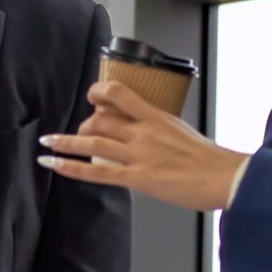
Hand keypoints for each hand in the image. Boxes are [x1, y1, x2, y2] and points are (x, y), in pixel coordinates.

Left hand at [37, 82, 249, 211]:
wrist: (225, 177)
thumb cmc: (209, 159)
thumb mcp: (181, 131)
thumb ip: (159, 129)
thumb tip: (144, 132)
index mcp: (156, 116)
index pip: (119, 93)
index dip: (98, 93)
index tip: (92, 97)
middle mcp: (143, 132)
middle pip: (100, 120)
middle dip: (83, 126)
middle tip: (78, 134)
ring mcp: (139, 154)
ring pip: (92, 143)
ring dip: (64, 141)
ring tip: (46, 143)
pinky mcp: (138, 178)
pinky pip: (97, 172)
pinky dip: (71, 167)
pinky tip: (54, 164)